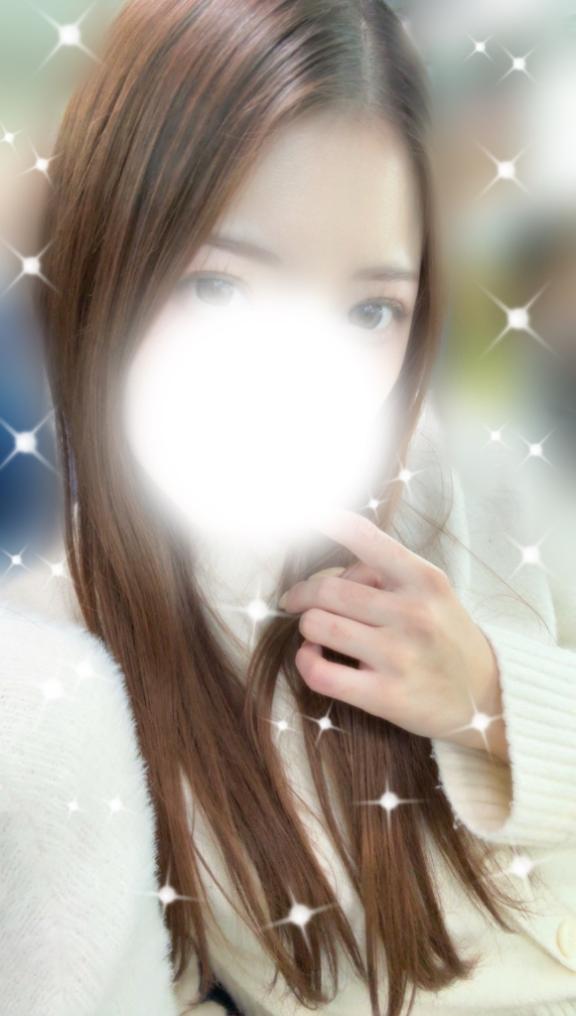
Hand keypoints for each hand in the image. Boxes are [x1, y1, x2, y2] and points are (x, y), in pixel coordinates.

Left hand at [279, 508, 509, 763]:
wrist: (486, 695)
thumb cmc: (445, 635)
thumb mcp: (431, 592)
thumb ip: (386, 574)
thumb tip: (329, 574)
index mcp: (424, 579)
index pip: (367, 539)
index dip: (330, 523)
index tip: (307, 514)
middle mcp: (413, 613)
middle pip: (327, 591)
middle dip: (301, 594)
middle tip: (293, 600)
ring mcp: (399, 655)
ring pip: (317, 626)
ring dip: (306, 627)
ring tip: (314, 632)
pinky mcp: (386, 696)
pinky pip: (321, 672)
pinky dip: (306, 661)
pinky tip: (313, 656)